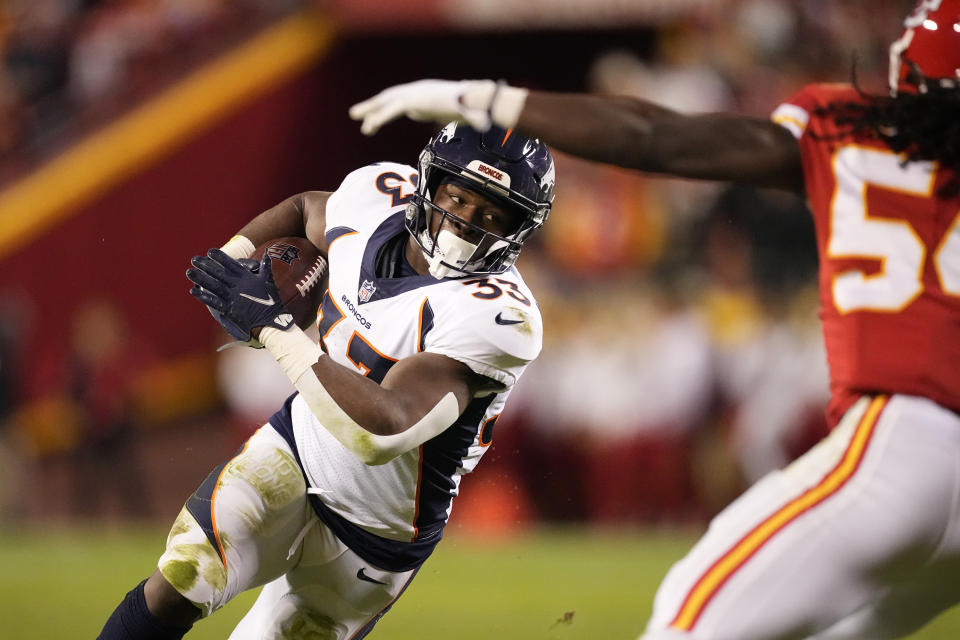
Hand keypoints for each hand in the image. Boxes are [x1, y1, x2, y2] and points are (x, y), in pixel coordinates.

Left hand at [186, 249, 294, 342]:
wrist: (272, 321)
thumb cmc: (272, 301)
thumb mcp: (269, 281)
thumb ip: (266, 267)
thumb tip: (267, 253)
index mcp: (247, 278)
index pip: (231, 265)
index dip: (220, 257)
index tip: (210, 251)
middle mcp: (238, 286)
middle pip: (219, 273)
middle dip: (205, 266)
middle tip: (194, 259)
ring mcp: (233, 297)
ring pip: (214, 285)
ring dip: (200, 278)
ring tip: (189, 272)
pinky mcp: (230, 309)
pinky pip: (214, 301)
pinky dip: (203, 296)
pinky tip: (193, 291)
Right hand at [349, 79, 496, 134]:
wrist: (472, 97)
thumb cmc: (471, 106)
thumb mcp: (473, 113)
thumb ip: (475, 117)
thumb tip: (484, 123)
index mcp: (427, 96)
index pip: (401, 104)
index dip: (386, 112)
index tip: (373, 123)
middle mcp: (417, 92)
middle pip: (390, 98)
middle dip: (372, 107)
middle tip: (354, 115)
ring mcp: (413, 95)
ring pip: (388, 101)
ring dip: (372, 109)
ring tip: (356, 118)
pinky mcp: (413, 103)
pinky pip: (393, 108)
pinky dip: (381, 114)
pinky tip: (372, 125)